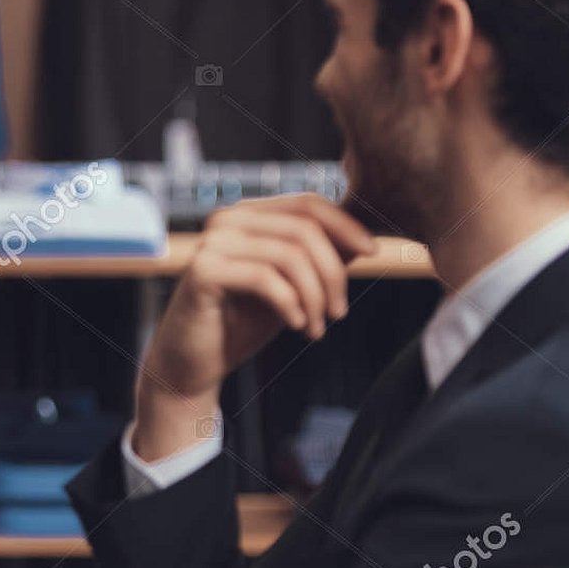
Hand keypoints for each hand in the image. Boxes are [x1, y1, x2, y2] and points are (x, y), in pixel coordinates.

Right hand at [132, 194, 375, 461]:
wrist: (193, 363)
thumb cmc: (242, 323)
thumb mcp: (293, 287)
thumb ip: (321, 259)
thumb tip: (365, 238)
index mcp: (248, 214)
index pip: (308, 204)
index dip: (346, 225)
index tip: (374, 253)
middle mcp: (227, 219)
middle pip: (304, 229)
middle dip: (333, 273)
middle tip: (339, 313)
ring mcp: (212, 242)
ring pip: (290, 255)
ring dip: (315, 296)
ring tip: (317, 328)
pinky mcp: (203, 271)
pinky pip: (265, 278)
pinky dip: (290, 304)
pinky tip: (296, 325)